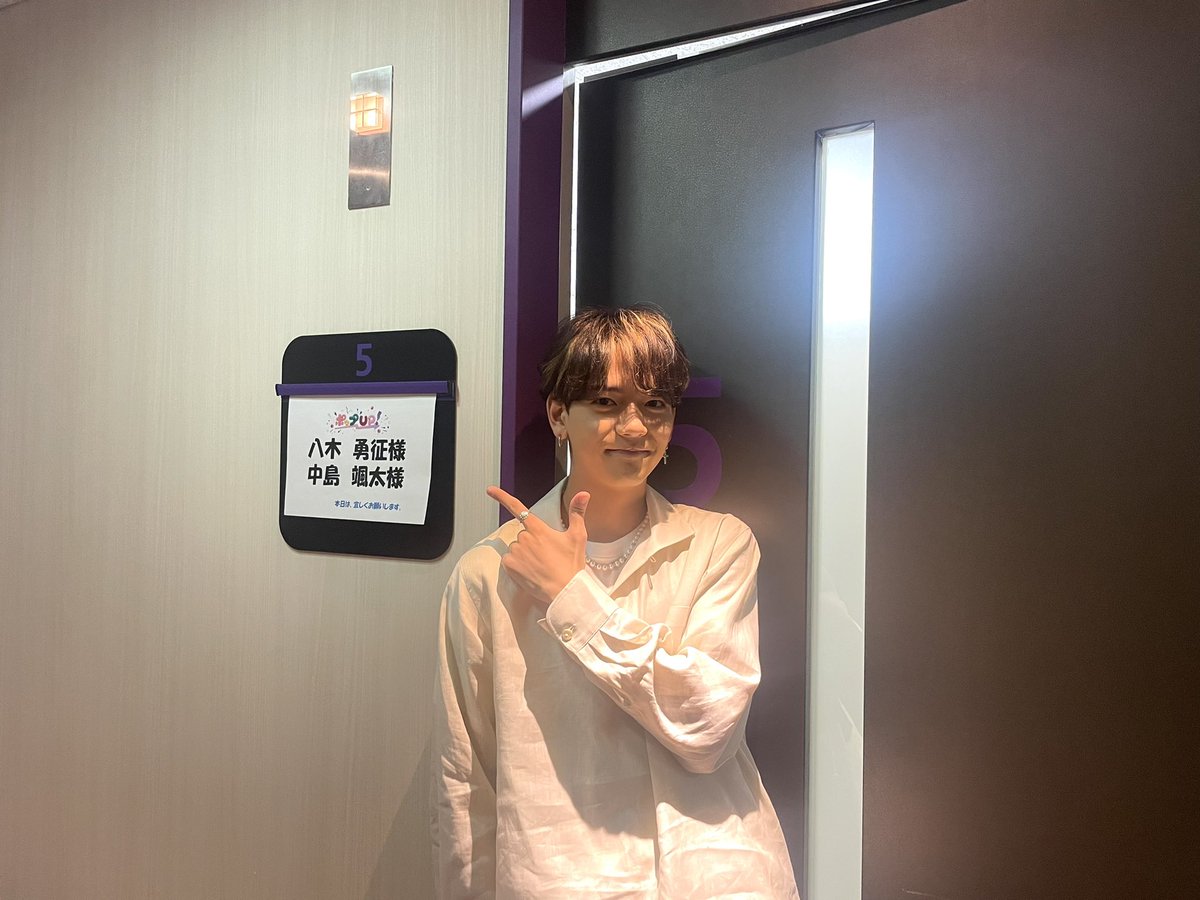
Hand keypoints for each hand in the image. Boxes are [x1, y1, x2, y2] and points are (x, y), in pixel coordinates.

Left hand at [487, 486, 589, 605]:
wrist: (564, 591)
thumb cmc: (572, 564)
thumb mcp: (578, 536)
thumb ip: (577, 512)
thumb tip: (583, 493)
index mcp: (538, 529)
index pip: (517, 508)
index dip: (502, 497)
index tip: (490, 490)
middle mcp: (524, 538)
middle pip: (523, 534)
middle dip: (532, 541)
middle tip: (548, 555)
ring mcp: (515, 552)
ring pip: (516, 548)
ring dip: (525, 553)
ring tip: (541, 565)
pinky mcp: (509, 566)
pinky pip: (509, 560)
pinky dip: (517, 564)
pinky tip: (531, 571)